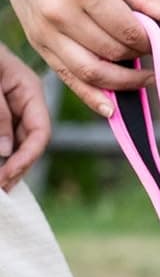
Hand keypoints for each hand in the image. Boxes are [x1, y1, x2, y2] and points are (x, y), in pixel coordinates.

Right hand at [0, 0, 159, 117]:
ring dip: (124, 83)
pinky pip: (69, 79)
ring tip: (143, 78)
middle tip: (152, 56)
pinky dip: (93, 98)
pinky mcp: (39, 43)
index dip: (149, 41)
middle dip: (138, 58)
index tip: (157, 39)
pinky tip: (114, 109)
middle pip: (113, 53)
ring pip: (93, 73)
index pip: (128, 31)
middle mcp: (61, 13)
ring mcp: (46, 31)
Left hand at [0, 43, 47, 190]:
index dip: (27, 157)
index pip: (40, 132)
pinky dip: (1, 150)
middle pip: (28, 141)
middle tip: (2, 186)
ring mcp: (9, 103)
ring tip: (0, 181)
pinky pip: (3, 132)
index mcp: (30, 89)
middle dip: (16, 165)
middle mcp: (23, 99)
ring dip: (7, 161)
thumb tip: (5, 150)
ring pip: (14, 140)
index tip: (8, 175)